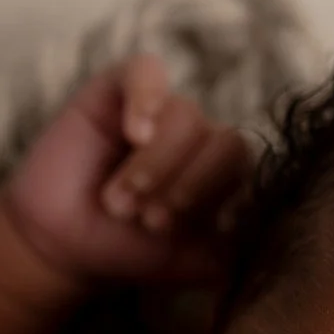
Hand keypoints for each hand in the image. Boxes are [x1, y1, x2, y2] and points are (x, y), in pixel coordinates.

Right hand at [0, 54, 251, 289]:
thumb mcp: (185, 263)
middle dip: (189, 185)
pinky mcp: (119, 87)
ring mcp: (161, 109)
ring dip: (153, 166)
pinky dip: (146, 98)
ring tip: (118, 201)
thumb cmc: (123, 250)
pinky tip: (132, 131)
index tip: (172, 233)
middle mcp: (199, 138)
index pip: (248, 167)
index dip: (215, 199)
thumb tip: (274, 246)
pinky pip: (146, 70)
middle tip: (148, 221)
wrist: (59, 246)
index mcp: (223, 174)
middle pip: (226, 140)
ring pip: (185, 116)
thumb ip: (231, 253)